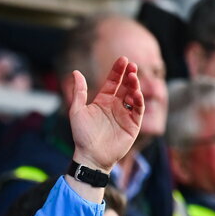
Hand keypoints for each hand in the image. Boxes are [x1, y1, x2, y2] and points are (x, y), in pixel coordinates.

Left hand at [69, 57, 143, 172]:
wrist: (90, 156)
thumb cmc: (82, 135)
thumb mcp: (77, 111)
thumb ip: (79, 92)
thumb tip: (75, 72)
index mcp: (103, 101)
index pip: (113, 82)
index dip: (118, 71)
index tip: (123, 59)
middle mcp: (115, 106)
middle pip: (125, 86)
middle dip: (129, 75)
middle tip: (132, 65)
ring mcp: (125, 114)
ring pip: (134, 96)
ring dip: (135, 86)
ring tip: (133, 77)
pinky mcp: (133, 125)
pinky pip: (138, 110)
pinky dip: (139, 100)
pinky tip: (136, 93)